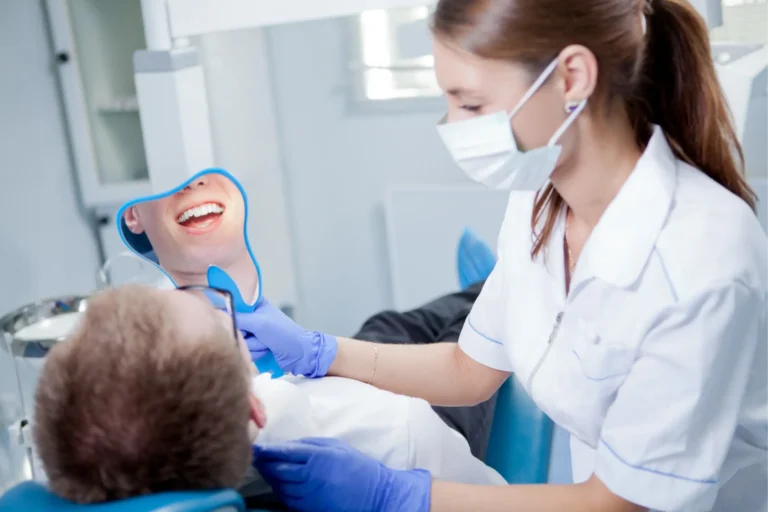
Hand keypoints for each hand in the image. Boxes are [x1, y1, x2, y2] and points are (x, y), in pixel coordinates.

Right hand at [236, 298, 336, 377]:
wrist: (300, 354)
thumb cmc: (283, 333)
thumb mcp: (259, 322)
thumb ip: (238, 318)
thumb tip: (216, 316)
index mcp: (253, 304)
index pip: (230, 305)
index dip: (227, 313)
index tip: (228, 322)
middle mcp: (250, 317)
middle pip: (231, 326)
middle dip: (244, 334)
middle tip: (257, 334)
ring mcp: (252, 333)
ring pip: (237, 340)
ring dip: (251, 345)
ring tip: (265, 344)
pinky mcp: (253, 347)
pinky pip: (243, 351)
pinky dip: (255, 353)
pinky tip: (266, 351)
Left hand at [253, 438, 431, 511]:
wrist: (374, 494)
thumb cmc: (356, 466)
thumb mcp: (336, 446)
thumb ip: (310, 444)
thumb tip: (287, 446)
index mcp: (317, 456)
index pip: (283, 452)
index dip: (267, 450)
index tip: (256, 446)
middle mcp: (309, 476)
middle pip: (277, 471)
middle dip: (265, 464)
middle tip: (257, 459)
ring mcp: (308, 495)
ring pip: (279, 487)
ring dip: (271, 479)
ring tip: (267, 471)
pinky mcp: (309, 509)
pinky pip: (287, 500)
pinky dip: (281, 492)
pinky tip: (281, 486)